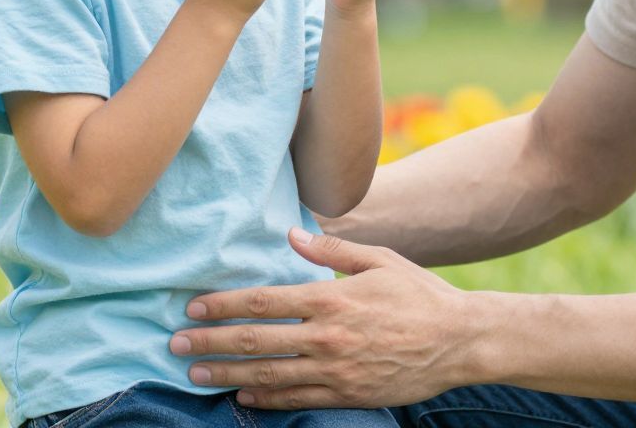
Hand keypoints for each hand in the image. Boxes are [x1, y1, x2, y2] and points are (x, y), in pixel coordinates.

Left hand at [171, 229, 475, 410]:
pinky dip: (264, 399)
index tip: (193, 306)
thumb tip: (290, 235)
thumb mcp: (381, 261)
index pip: (264, 302)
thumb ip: (333, 250)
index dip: (223, 304)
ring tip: (195, 373)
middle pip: (256, 340)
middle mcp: (328, 337)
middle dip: (210, 341)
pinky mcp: (347, 395)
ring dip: (226, 373)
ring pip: (268, 375)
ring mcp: (336, 370)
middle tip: (175, 344)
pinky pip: (295, 399)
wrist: (461, 342)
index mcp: (333, 299)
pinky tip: (241, 394)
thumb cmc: (421, 295)